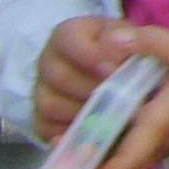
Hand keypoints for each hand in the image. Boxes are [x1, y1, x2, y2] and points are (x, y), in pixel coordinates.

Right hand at [33, 14, 130, 142]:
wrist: (116, 74)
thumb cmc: (122, 52)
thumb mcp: (128, 37)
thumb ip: (128, 37)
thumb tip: (121, 43)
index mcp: (65, 35)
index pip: (67, 40)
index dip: (92, 56)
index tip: (114, 69)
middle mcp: (47, 62)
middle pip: (59, 77)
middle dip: (92, 89)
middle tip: (118, 97)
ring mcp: (40, 92)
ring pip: (51, 106)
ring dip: (82, 112)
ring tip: (110, 113)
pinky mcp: (41, 120)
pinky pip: (47, 130)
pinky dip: (71, 133)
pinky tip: (94, 130)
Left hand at [73, 24, 168, 168]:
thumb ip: (152, 43)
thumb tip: (112, 39)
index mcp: (159, 126)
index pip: (126, 162)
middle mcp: (156, 145)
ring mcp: (160, 148)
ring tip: (65, 163)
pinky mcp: (164, 144)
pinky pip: (130, 160)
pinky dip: (109, 160)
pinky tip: (93, 139)